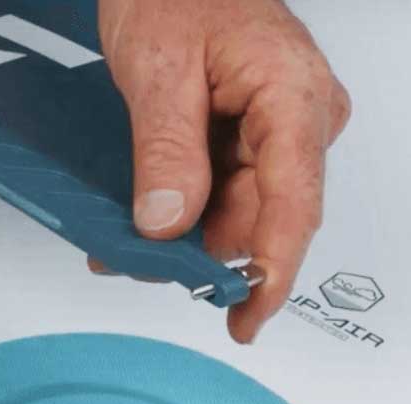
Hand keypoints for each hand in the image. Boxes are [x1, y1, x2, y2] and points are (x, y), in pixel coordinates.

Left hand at [95, 0, 350, 342]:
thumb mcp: (158, 71)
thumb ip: (166, 150)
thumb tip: (167, 223)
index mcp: (292, 98)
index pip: (293, 207)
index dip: (269, 274)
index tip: (244, 319)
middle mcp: (295, 119)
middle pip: (257, 217)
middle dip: (200, 256)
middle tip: (139, 269)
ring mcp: (272, 129)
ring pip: (232, 210)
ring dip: (179, 237)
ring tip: (122, 247)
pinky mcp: (243, 135)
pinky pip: (215, 189)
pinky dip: (175, 211)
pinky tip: (134, 226)